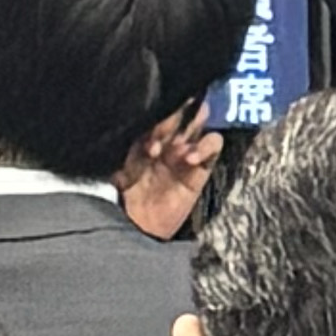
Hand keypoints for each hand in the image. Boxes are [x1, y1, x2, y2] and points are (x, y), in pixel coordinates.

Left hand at [118, 111, 224, 241]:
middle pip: (182, 112)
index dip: (159, 109)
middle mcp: (169, 139)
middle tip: (169, 124)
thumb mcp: (122, 166)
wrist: (138, 226)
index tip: (153, 113)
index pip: (160, 110)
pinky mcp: (201, 168)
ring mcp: (186, 152)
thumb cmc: (126, 196)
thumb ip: (132, 147)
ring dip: (193, 125)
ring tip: (179, 143)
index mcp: (147, 135)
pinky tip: (190, 157)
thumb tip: (138, 127)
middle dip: (178, 112)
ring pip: (201, 123)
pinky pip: (212, 146)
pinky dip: (206, 147)